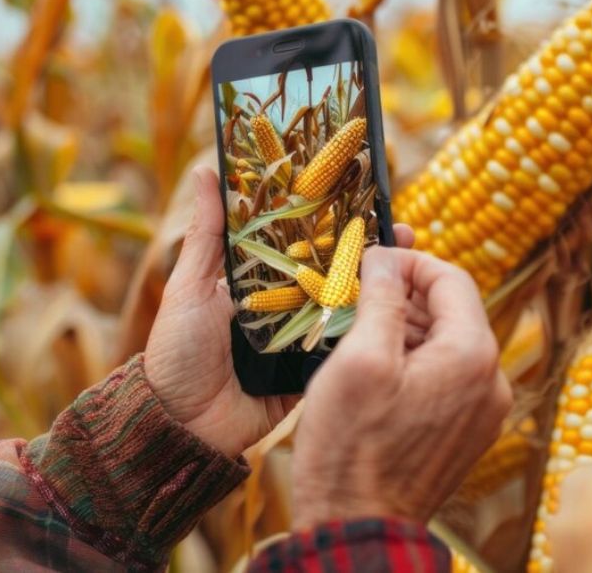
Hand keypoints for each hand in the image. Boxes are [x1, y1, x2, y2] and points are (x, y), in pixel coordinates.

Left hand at [142, 166, 416, 456]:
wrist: (180, 424)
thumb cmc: (176, 350)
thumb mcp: (190, 286)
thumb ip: (207, 232)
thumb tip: (206, 168)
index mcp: (258, 279)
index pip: (302, 241)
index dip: (333, 221)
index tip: (367, 196)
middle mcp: (284, 305)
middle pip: (333, 271)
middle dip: (370, 253)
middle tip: (406, 233)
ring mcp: (300, 340)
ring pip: (346, 307)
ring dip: (379, 289)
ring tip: (415, 267)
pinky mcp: (311, 372)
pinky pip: (343, 349)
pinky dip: (369, 334)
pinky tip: (404, 316)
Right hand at [290, 247, 511, 528]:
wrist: (358, 526)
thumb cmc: (353, 447)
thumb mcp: (360, 359)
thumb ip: (381, 298)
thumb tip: (385, 257)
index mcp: (472, 355)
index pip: (451, 278)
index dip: (409, 261)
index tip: (370, 259)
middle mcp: (493, 381)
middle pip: (452, 311)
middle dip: (404, 296)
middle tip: (356, 293)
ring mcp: (484, 412)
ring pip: (447, 344)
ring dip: (406, 329)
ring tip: (357, 331)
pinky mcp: (467, 433)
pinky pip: (446, 378)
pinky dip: (414, 362)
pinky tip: (374, 370)